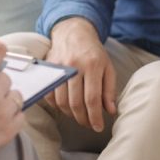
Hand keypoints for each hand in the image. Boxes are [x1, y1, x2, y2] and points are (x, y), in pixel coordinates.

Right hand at [44, 17, 115, 131]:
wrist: (74, 32)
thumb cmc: (93, 52)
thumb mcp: (107, 67)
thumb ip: (109, 90)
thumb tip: (111, 111)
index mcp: (93, 65)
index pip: (92, 98)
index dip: (95, 117)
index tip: (98, 127)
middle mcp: (75, 66)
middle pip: (76, 102)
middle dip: (83, 119)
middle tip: (88, 124)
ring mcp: (59, 67)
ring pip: (61, 100)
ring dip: (70, 114)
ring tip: (78, 116)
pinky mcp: (49, 68)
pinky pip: (49, 94)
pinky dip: (56, 105)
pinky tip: (65, 107)